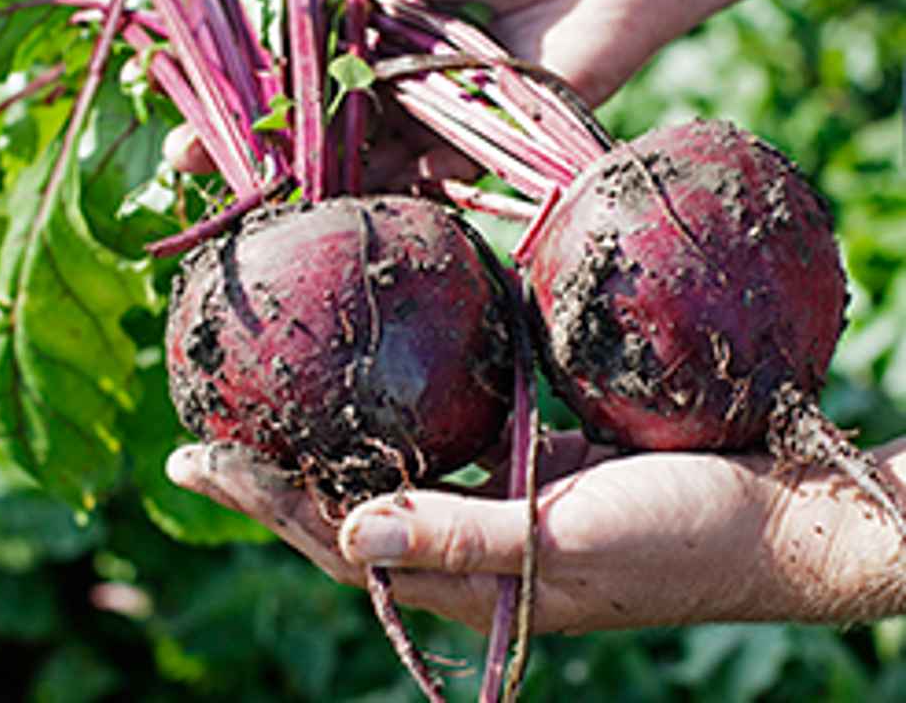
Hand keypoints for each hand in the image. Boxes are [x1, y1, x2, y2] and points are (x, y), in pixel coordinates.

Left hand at [166, 432, 905, 634]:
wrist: (772, 521)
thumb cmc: (682, 541)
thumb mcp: (567, 544)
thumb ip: (462, 537)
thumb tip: (347, 527)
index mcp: (469, 582)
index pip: (337, 542)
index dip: (264, 502)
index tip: (197, 461)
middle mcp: (473, 549)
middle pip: (349, 511)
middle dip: (275, 478)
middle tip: (206, 439)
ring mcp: (502, 506)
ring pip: (393, 476)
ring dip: (332, 446)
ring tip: (275, 411)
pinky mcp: (535, 467)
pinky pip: (449, 442)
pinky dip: (403, 419)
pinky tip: (380, 386)